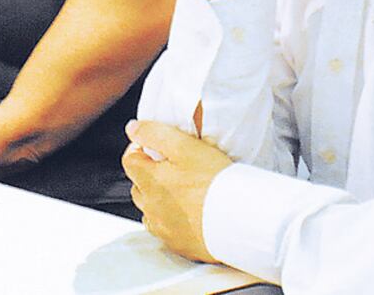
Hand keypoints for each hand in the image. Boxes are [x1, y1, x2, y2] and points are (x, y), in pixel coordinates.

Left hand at [123, 120, 232, 262]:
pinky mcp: (180, 244)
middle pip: (139, 185)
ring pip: (151, 209)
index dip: (140, 148)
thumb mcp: (185, 146)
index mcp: (149, 180)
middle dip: (150, 174)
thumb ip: (154, 133)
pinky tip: (190, 213)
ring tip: (184, 191)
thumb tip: (133, 129)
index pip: (129, 160)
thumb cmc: (217, 183)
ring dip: (159, 199)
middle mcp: (151, 206)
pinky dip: (172, 220)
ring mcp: (164, 228)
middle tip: (174, 167)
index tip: (155, 146)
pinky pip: (167, 230)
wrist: (245, 221)